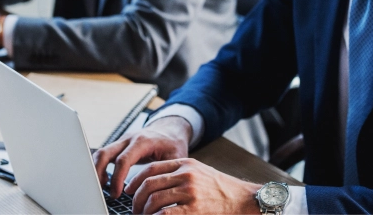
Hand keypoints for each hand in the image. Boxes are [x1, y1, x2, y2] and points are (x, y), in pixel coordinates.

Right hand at [93, 116, 191, 197]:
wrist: (169, 130)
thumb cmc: (173, 144)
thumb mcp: (175, 158)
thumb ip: (164, 172)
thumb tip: (155, 191)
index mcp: (143, 141)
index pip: (123, 160)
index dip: (117, 178)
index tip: (116, 194)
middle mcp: (129, 139)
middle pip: (105, 153)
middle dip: (99, 173)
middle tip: (102, 192)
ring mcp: (122, 141)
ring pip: (101, 153)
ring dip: (97, 170)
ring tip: (102, 187)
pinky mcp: (119, 145)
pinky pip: (104, 155)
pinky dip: (100, 167)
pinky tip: (105, 181)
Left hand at [126, 158, 260, 214]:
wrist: (243, 199)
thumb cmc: (220, 188)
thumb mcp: (199, 172)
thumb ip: (178, 173)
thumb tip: (152, 184)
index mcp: (185, 164)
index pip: (151, 168)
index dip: (135, 180)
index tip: (129, 190)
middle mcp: (186, 175)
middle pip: (148, 184)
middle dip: (136, 199)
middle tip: (134, 209)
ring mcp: (190, 191)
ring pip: (154, 200)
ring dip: (144, 211)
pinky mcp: (194, 208)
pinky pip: (166, 214)